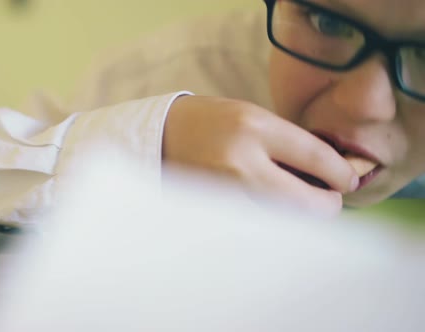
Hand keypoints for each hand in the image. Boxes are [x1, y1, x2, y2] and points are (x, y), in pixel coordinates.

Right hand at [162, 95, 358, 214]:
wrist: (160, 135)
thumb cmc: (211, 121)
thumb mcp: (252, 116)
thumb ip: (287, 142)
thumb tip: (329, 172)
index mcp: (255, 127)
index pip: (317, 157)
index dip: (341, 175)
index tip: (347, 181)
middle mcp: (242, 161)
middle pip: (307, 203)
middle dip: (327, 205)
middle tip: (328, 199)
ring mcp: (226, 191)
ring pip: (284, 220)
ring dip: (298, 214)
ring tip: (296, 198)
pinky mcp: (213, 210)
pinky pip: (258, 223)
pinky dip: (272, 219)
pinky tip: (269, 205)